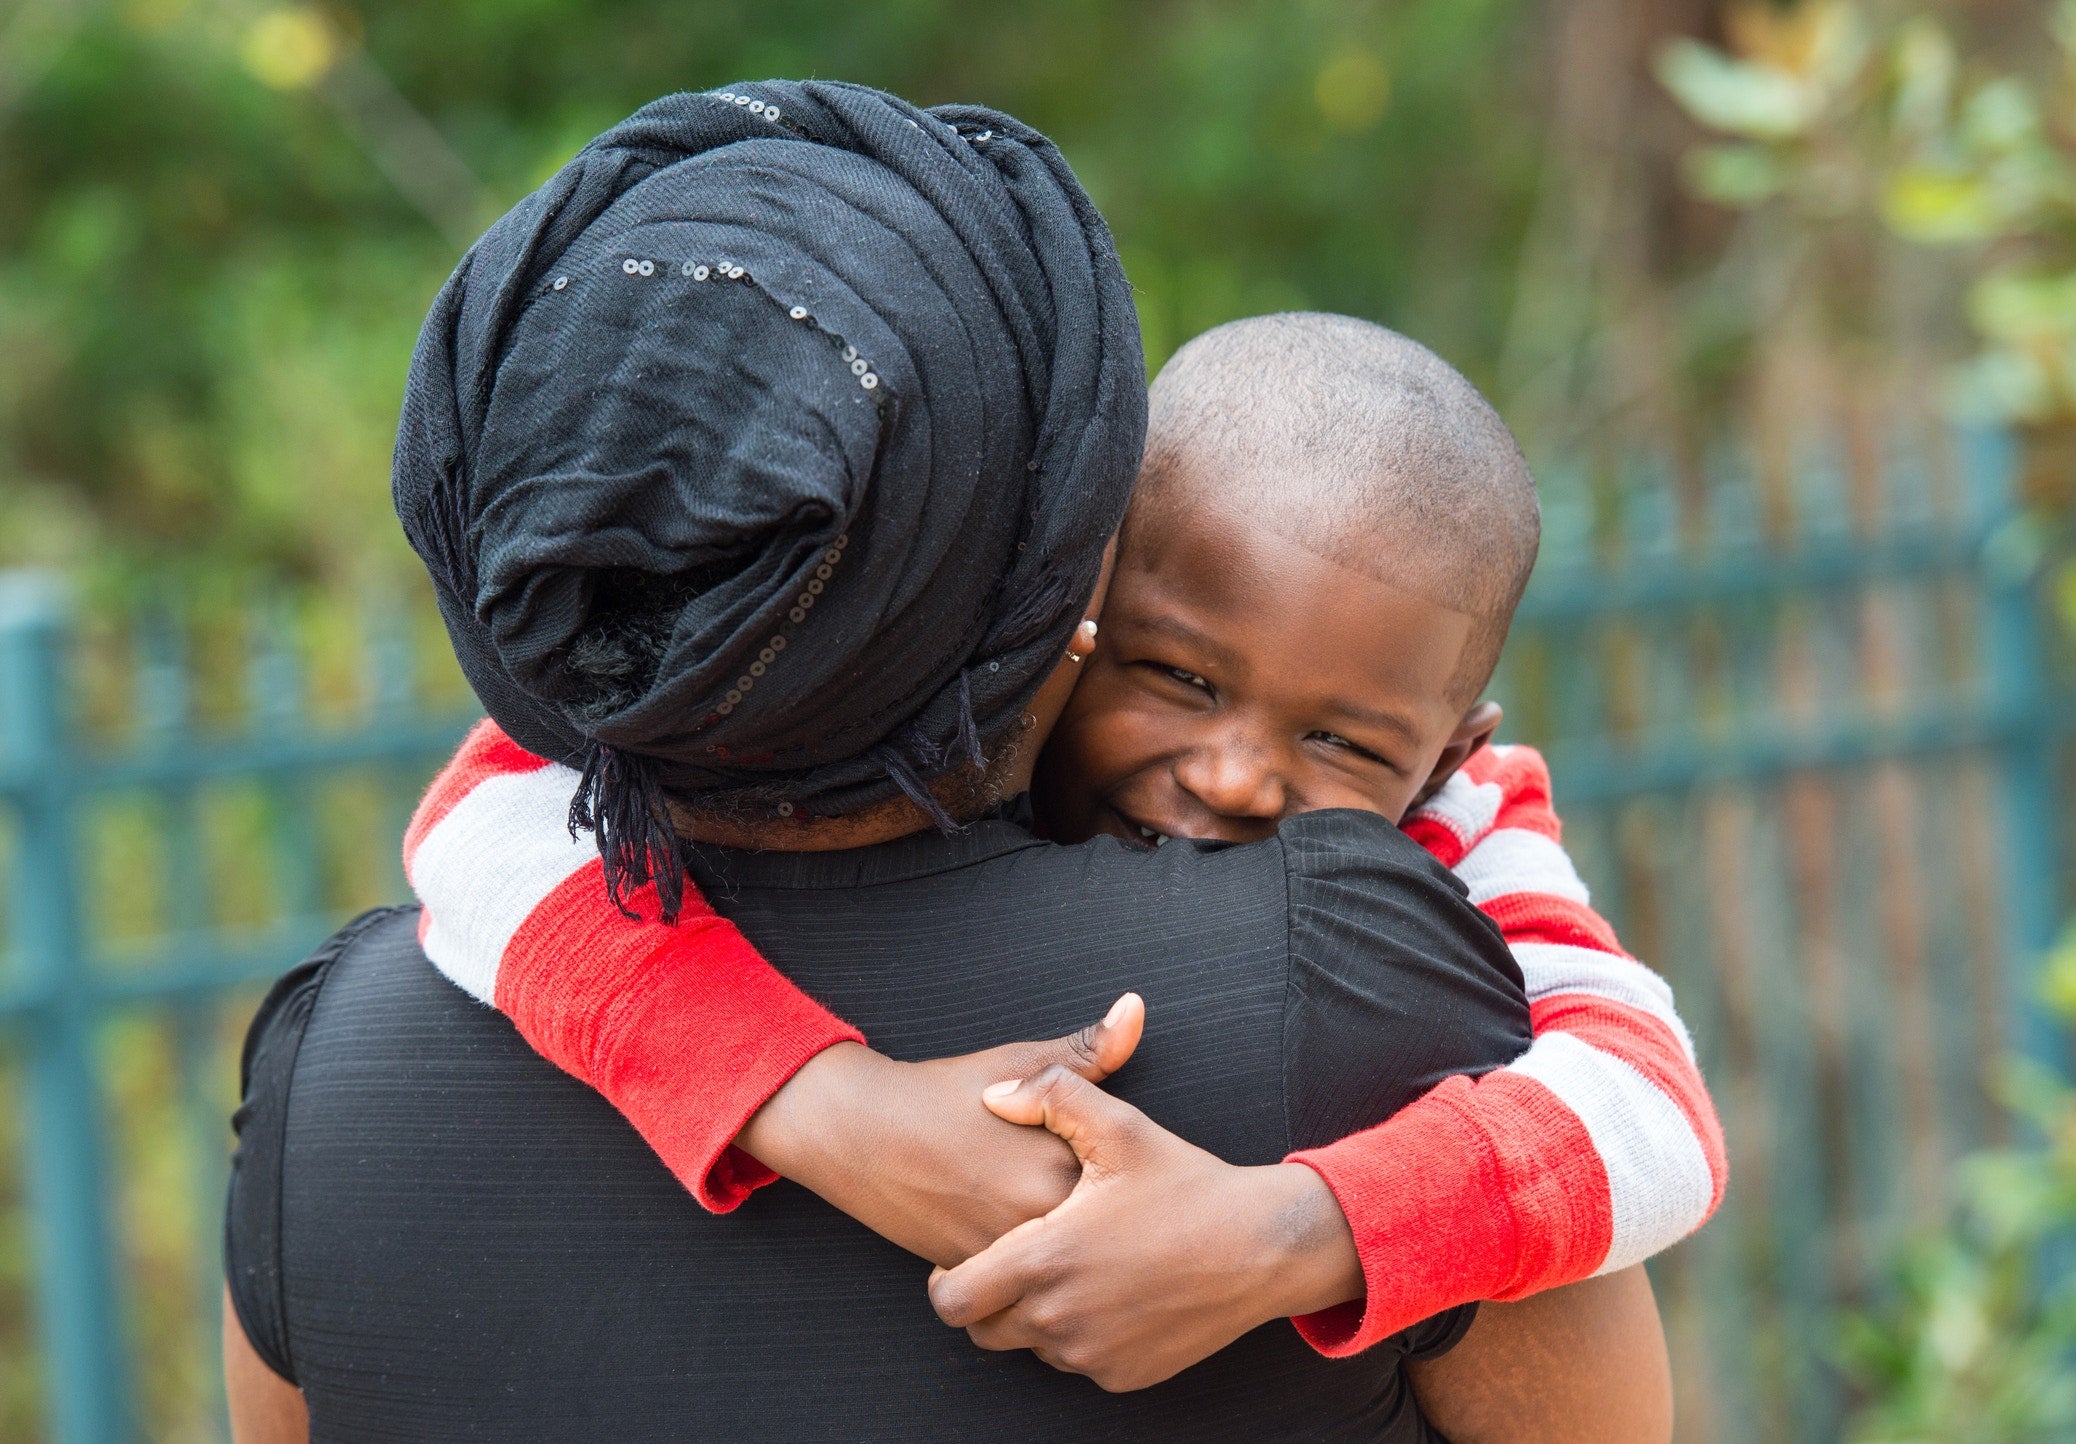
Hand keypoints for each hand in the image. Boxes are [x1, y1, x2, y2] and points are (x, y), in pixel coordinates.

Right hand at [737, 995, 1145, 1267]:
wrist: (860, 1132)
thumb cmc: (943, 1091)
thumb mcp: (1020, 1060)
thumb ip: (1089, 1050)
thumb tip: (1135, 1009)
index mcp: (1064, 1161)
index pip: (1127, 1182)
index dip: (1123, 1171)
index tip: (1117, 1162)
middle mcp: (1041, 1215)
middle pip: (1101, 1228)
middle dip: (1103, 1215)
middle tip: (1088, 1193)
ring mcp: (1008, 1251)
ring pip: (1062, 1261)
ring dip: (1067, 1245)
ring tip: (1047, 1212)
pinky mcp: (978, 1274)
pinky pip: (1023, 1282)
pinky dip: (1029, 1265)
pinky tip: (1019, 1233)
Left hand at [925, 1066, 1364, 1391]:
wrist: (1264, 1247)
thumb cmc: (1189, 1185)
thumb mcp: (1121, 1127)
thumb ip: (1050, 1094)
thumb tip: (993, 1095)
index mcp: (1046, 1259)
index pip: (951, 1300)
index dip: (945, 1280)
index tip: (964, 1255)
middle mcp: (1062, 1319)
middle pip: (982, 1331)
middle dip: (986, 1300)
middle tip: (1014, 1261)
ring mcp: (1093, 1354)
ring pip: (1030, 1347)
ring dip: (1034, 1318)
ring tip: (1069, 1268)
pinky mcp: (1124, 1376)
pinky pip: (1078, 1362)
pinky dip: (1079, 1335)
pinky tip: (1108, 1291)